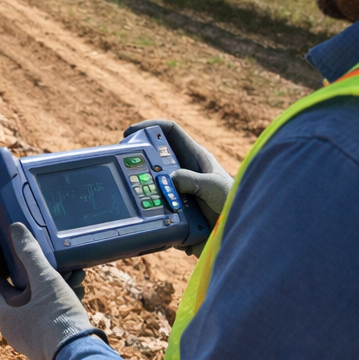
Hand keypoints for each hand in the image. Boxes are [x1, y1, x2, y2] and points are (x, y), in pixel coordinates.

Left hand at [0, 223, 96, 359]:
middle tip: (45, 255)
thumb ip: (30, 253)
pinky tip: (76, 289)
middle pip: (18, 290)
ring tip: (73, 272)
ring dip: (53, 284)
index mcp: (4, 312)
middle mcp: (12, 327)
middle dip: (35, 270)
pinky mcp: (45, 342)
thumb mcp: (45, 280)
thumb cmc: (58, 318)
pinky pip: (47, 314)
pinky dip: (59, 300)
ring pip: (37, 301)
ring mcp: (28, 337)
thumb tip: (15, 229)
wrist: (80, 356)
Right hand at [125, 119, 233, 238]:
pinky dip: (149, 212)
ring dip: (143, 189)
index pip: (170, 132)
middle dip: (139, 158)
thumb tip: (167, 181)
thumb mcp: (213, 186)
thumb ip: (191, 180)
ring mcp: (178, 191)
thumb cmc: (234, 203)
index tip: (131, 132)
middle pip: (155, 157)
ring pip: (152, 185)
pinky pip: (155, 208)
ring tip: (132, 193)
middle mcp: (184, 172)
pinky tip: (142, 217)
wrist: (235, 232)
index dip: (151, 126)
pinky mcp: (174, 211)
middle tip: (123, 163)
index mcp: (195, 158)